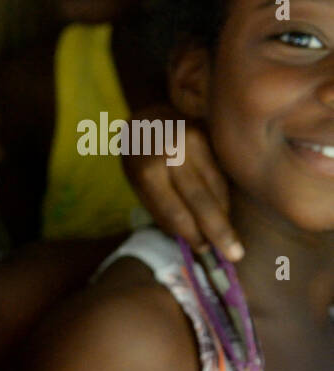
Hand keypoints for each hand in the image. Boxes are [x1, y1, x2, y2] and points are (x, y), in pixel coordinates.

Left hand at [122, 108, 241, 260]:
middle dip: (219, 231)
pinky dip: (224, 196)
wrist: (147, 115)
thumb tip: (188, 237)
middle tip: (234, 256)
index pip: (175, 210)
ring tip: (231, 240)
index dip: (191, 233)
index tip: (203, 250)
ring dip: (224, 216)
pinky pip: (221, 173)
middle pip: (201, 201)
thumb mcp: (136, 182)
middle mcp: (171, 154)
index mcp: (147, 169)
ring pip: (215, 188)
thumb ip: (159, 207)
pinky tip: (226, 213)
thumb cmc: (139, 156)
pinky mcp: (209, 135)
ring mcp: (192, 142)